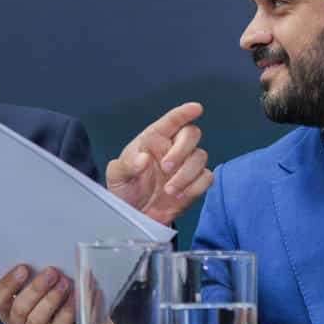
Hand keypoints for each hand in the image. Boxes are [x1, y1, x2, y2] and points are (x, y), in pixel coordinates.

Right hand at [0, 264, 75, 323]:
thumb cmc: (60, 313)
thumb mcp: (47, 294)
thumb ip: (43, 280)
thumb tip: (50, 265)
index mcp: (9, 314)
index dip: (8, 284)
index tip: (24, 268)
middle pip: (18, 309)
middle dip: (36, 288)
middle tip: (53, 273)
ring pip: (35, 321)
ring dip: (52, 299)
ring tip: (65, 285)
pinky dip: (67, 313)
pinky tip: (77, 300)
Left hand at [105, 102, 212, 224]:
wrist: (136, 216)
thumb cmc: (125, 190)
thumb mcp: (117, 176)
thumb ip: (127, 166)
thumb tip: (143, 159)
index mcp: (154, 140)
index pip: (172, 121)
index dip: (184, 113)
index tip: (196, 108)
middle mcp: (172, 149)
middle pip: (191, 134)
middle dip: (181, 150)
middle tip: (166, 167)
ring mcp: (185, 166)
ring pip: (200, 157)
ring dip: (186, 174)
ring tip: (169, 190)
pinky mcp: (195, 184)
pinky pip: (207, 178)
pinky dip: (195, 187)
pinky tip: (180, 196)